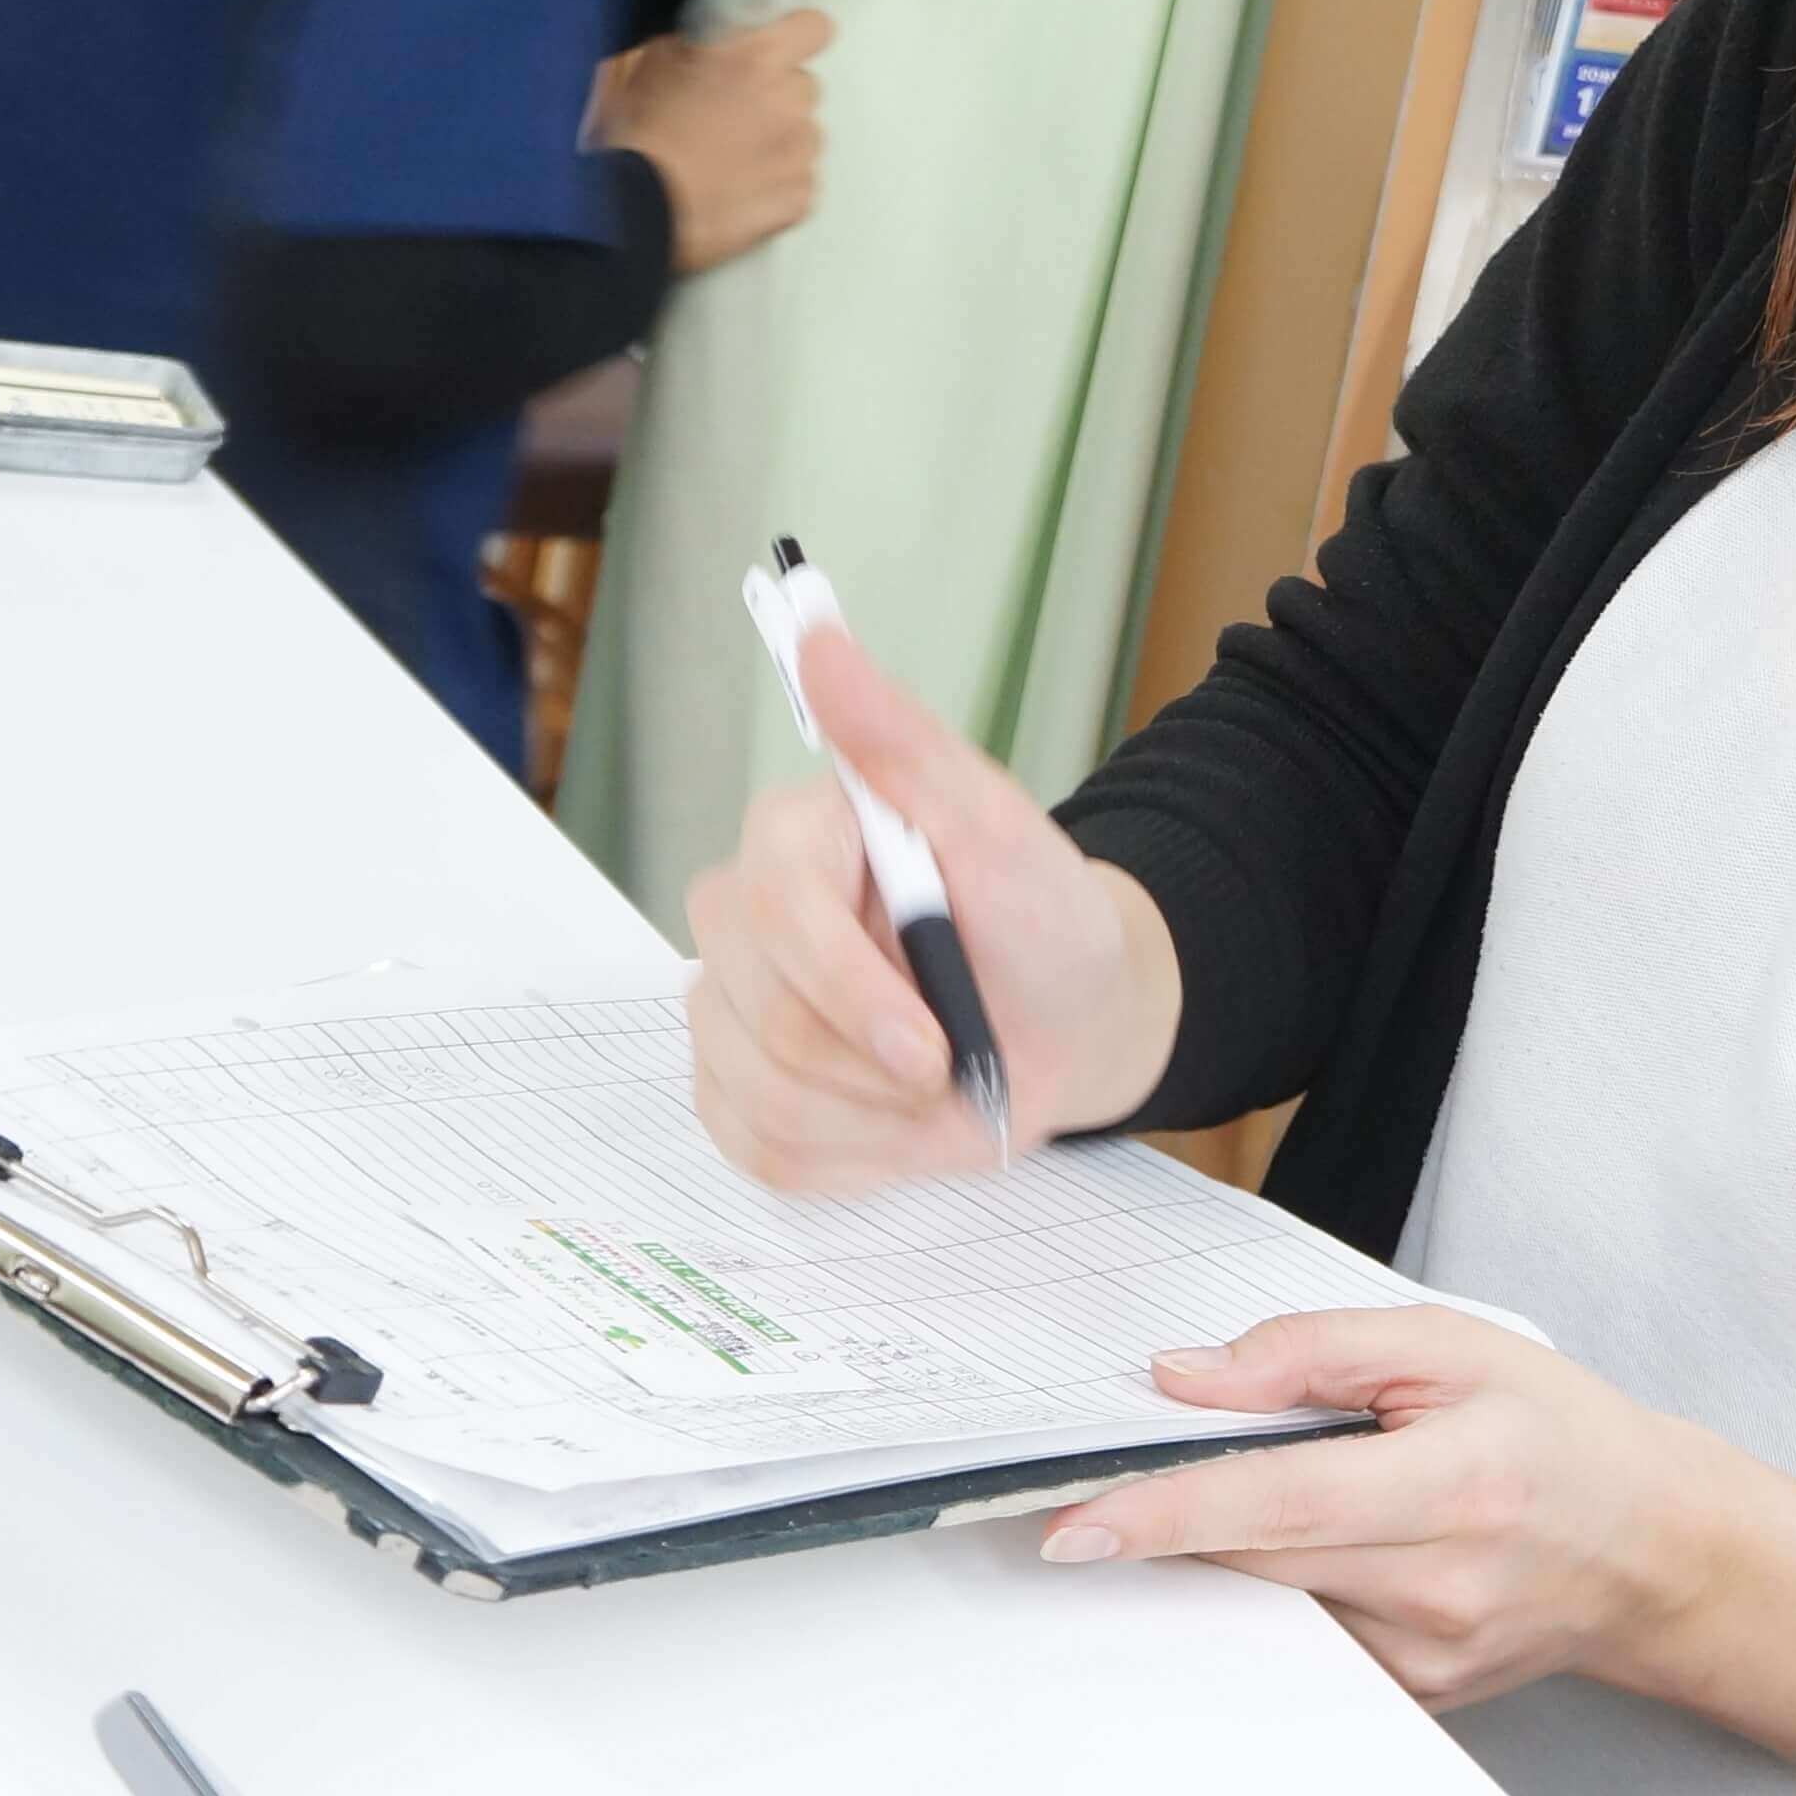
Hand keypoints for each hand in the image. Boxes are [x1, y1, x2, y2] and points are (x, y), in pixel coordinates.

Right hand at [597, 5, 828, 273]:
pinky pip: (801, 184)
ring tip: (733, 159)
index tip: (780, 50)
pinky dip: (778, 188)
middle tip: (736, 113)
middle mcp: (787, 101)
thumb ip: (702, 43)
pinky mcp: (798, 199)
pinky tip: (739, 191)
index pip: (815, 28)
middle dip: (778, 97)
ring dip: (781, 142)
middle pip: (805, 88)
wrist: (634, 208)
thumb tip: (716, 40)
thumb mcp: (655, 62)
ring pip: (806, 136)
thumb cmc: (638, 136)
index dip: (797, 37)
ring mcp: (797, 153)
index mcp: (756, 58)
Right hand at [684, 621, 1185, 1189]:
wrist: (1068, 1021)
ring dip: (874, 1118)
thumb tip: (821, 639)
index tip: (933, 1045)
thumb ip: (904, 743)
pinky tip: (897, 1120)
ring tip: (938, 1086)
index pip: (775, 916)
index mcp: (792, 838)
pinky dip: (852, 1157)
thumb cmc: (1040, 919)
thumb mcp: (1002, 829)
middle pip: (760, 1019)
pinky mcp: (735, 1091)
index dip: (851, 993)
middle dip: (875, 1068)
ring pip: (759, 1095)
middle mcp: (740, 918)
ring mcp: (727, 1008)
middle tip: (956, 1062)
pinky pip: (760, 1150)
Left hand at [1035, 1309, 1758, 1710]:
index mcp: (1457, 1483)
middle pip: (1256, 1556)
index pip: (1283, 1502)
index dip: (1171, 1510)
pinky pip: (1304, 1633)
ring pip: (1269, 1601)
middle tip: (1114, 1478)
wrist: (1651, 1548)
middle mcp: (1440, 1586)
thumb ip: (1311, 1351)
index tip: (1076, 1525)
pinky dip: (1283, 1582)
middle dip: (1174, 1516)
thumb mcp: (1452, 1346)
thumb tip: (1185, 1378)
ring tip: (1264, 1494)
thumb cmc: (1557, 1432)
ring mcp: (1425, 1656)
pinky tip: (1325, 1542)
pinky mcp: (1412, 1692)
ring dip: (1231, 1547)